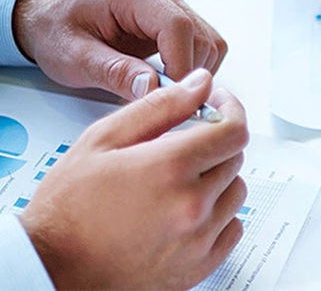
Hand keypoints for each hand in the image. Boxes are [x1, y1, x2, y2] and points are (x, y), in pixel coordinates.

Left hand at [13, 0, 227, 99]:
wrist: (49, 15)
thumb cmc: (56, 28)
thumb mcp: (74, 57)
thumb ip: (115, 72)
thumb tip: (153, 87)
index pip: (178, 26)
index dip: (181, 65)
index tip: (172, 95)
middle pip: (201, 37)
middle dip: (188, 74)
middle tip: (162, 97)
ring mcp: (171, 3)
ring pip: (210, 43)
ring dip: (195, 72)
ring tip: (164, 87)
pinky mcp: (176, 16)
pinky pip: (204, 45)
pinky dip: (195, 67)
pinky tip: (169, 77)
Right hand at [20, 68, 248, 288]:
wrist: (54, 268)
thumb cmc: (69, 207)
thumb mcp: (103, 139)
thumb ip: (160, 106)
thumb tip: (200, 84)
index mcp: (170, 168)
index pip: (234, 130)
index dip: (230, 110)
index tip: (217, 105)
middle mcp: (192, 206)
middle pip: (235, 157)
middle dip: (215, 141)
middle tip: (184, 144)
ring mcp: (199, 240)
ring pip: (236, 191)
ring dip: (217, 177)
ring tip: (181, 179)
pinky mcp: (200, 266)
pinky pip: (233, 227)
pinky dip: (219, 213)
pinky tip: (189, 208)